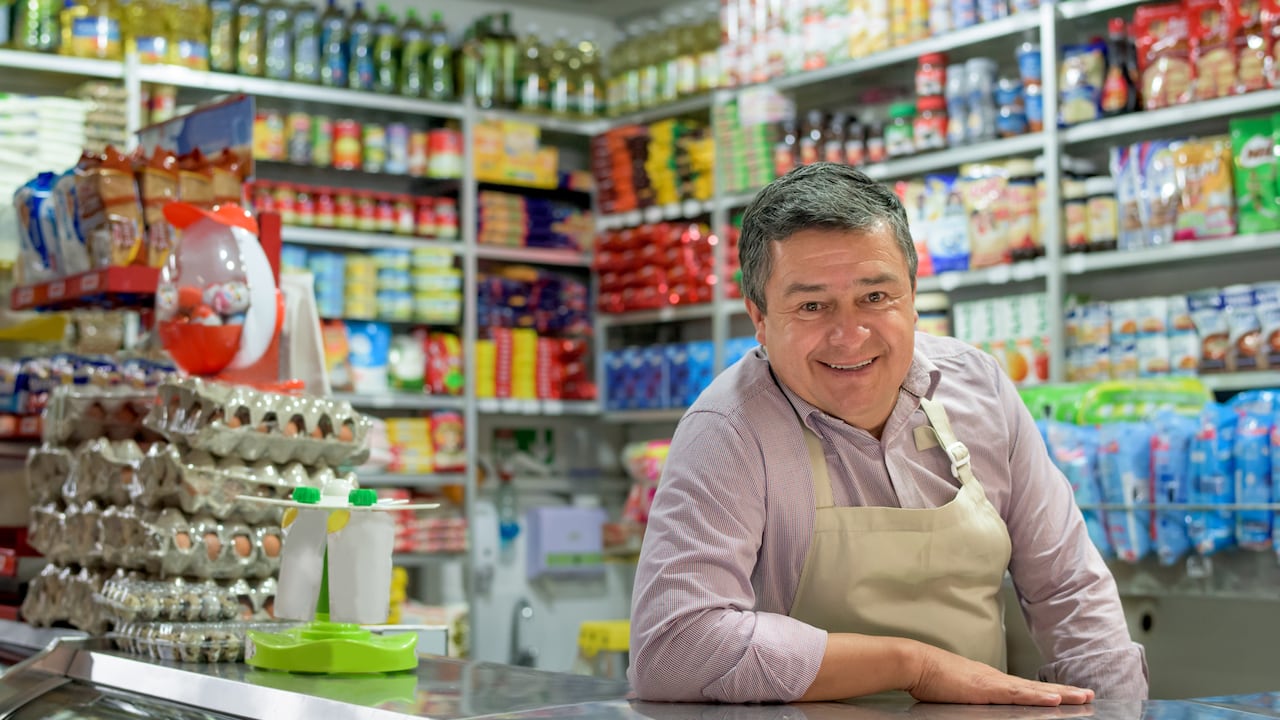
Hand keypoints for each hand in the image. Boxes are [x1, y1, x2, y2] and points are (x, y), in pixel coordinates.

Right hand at [905, 643, 1093, 705]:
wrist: (915, 662)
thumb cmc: (928, 677)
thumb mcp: (954, 692)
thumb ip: (968, 698)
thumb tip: (972, 705)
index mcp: (988, 680)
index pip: (1024, 688)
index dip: (1046, 691)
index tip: (1067, 694)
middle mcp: (996, 678)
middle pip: (1036, 687)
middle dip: (1065, 691)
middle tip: (1089, 694)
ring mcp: (993, 682)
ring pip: (1034, 689)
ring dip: (1061, 693)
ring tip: (1084, 697)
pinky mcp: (986, 688)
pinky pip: (1018, 694)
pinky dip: (1038, 696)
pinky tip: (1055, 699)